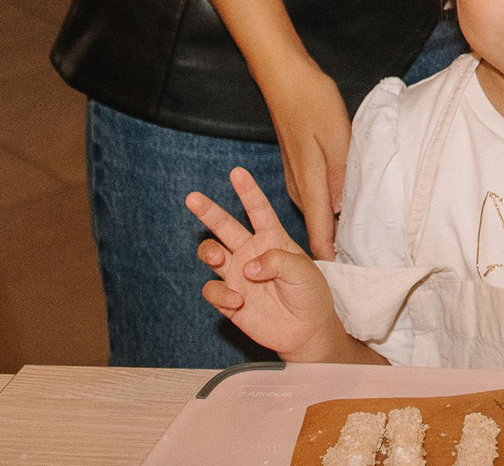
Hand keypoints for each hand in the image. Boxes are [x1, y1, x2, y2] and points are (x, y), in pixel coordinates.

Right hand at [186, 166, 351, 360]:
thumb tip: (247, 267)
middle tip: (192, 198)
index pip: (258, 210)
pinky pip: (213, 290)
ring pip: (211, 254)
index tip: (237, 172)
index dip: (247, 191)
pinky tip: (238, 301)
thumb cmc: (310, 295)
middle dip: (208, 210)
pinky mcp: (229, 299)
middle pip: (224, 226)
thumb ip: (277, 261)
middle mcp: (250, 253)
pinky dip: (220, 294)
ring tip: (219, 258)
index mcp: (272, 239)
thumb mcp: (304, 272)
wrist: (306, 332)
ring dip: (210, 252)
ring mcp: (237, 275)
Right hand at [262, 60, 351, 258]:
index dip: (332, 259)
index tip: (347, 281)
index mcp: (309, 185)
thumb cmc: (313, 103)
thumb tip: (344, 212)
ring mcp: (295, 179)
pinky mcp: (296, 169)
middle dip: (334, 249)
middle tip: (360, 266)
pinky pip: (312, 199)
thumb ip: (341, 176)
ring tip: (355, 245)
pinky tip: (340, 208)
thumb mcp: (336, 138)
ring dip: (331, 229)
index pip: (319, 235)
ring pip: (314, 215)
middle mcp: (298, 188)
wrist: (284, 78)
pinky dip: (326, 209)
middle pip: (317, 230)